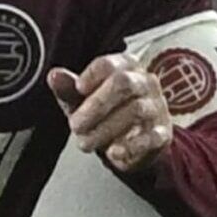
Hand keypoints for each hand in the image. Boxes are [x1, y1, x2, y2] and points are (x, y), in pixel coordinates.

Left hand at [48, 54, 173, 172]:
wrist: (133, 143)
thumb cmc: (107, 112)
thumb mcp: (83, 100)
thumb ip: (69, 89)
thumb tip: (53, 75)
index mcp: (125, 67)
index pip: (110, 63)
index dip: (92, 75)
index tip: (78, 89)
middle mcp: (144, 82)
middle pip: (123, 83)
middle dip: (96, 105)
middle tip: (75, 125)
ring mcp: (157, 107)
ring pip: (135, 110)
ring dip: (105, 129)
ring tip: (85, 142)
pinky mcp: (162, 133)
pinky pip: (152, 136)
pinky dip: (131, 146)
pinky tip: (113, 152)